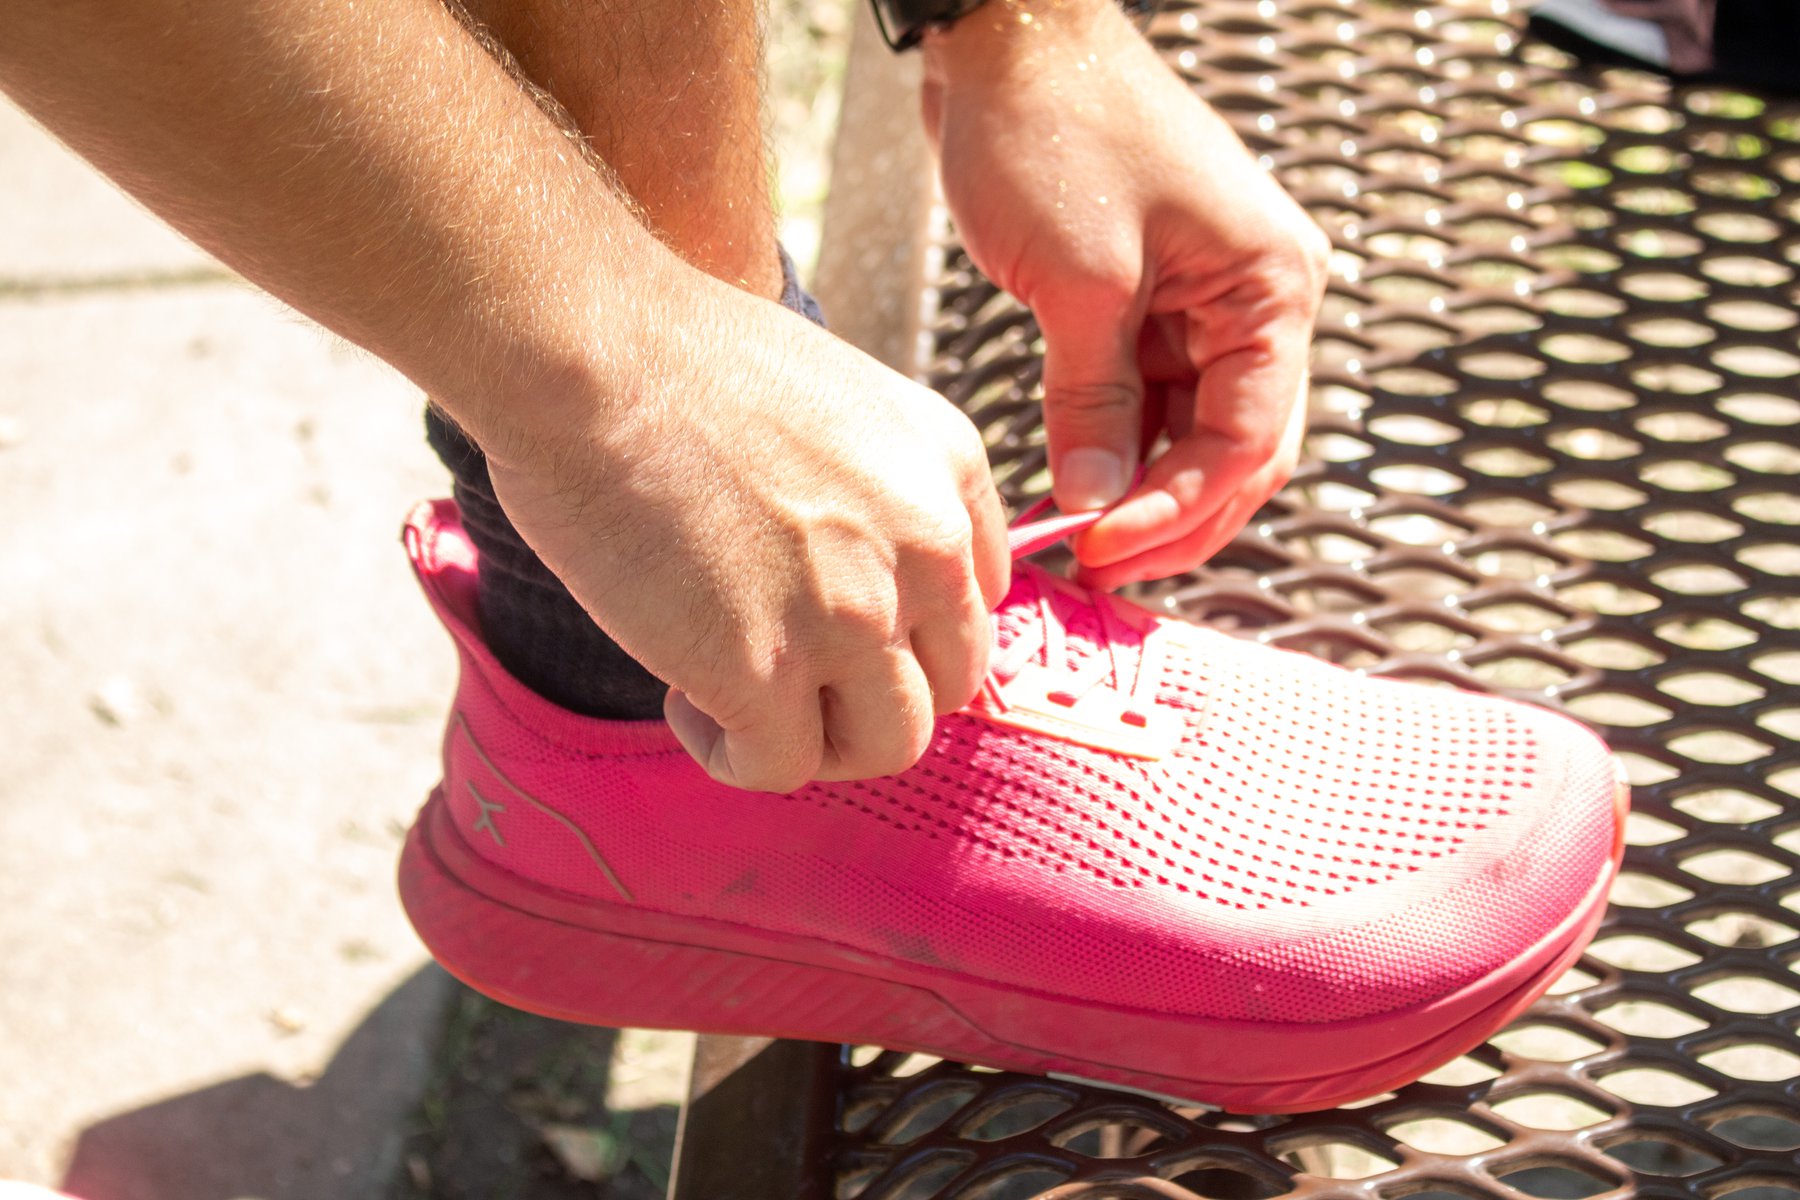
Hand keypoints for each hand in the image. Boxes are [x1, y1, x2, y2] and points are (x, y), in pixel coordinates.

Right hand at [485, 273, 1008, 792]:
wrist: (588, 352)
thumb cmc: (679, 357)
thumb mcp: (839, 396)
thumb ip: (876, 484)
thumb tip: (850, 568)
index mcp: (949, 467)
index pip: (978, 600)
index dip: (906, 628)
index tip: (833, 617)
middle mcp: (925, 546)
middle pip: (950, 685)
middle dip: (871, 691)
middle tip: (790, 667)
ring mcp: (852, 615)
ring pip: (889, 745)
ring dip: (820, 739)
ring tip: (742, 695)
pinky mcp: (763, 672)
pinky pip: (781, 767)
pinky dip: (735, 754)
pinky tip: (683, 698)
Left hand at [921, 0, 1327, 587]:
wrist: (1009, 41)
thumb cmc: (1059, 131)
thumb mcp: (1079, 284)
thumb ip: (1093, 405)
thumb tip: (1095, 505)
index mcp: (1271, 287)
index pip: (1249, 440)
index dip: (1179, 510)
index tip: (1103, 551)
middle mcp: (1257, 300)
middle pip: (1236, 450)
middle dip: (1173, 518)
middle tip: (1101, 572)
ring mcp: (1205, 302)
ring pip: (1192, 433)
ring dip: (1143, 492)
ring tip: (1081, 545)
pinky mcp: (1150, 302)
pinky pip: (1149, 399)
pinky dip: (1116, 448)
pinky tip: (1075, 490)